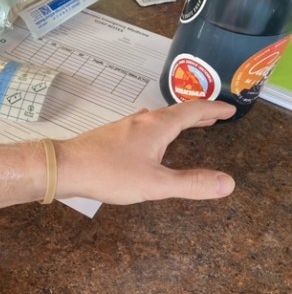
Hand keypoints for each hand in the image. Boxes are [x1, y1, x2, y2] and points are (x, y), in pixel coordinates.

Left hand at [56, 100, 236, 203]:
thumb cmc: (109, 174)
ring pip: (157, 120)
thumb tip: (227, 183)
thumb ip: (190, 183)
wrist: (64, 167)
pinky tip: (149, 141)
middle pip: (175, 113)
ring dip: (176, 122)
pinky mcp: (110, 137)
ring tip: (187, 127)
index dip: (213, 109)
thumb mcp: (155, 184)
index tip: (230, 109)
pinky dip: (157, 130)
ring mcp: (123, 127)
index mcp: (157, 126)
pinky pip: (142, 128)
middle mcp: (142, 121)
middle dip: (197, 115)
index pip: (193, 110)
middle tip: (214, 118)